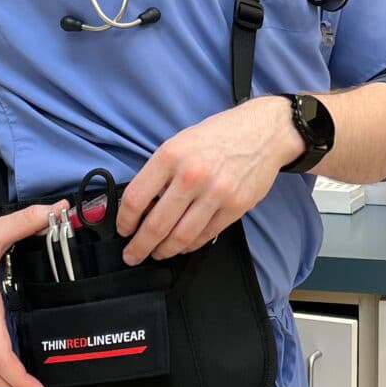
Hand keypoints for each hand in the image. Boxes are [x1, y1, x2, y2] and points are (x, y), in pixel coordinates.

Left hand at [116, 97, 302, 264]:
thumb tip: (139, 205)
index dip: (124, 220)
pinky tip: (181, 245)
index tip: (122, 229)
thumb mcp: (180, 142)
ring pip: (181, 237)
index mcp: (171, 155)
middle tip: (132, 255)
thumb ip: (159, 172)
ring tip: (156, 253)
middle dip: (140, 246)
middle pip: (156, 225)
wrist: (263, 131)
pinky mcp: (235, 207)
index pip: (136, 198)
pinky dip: (189, 245)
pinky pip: (205, 235)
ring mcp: (216, 193)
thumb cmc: (218, 135)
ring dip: (164, 251)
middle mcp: (192, 175)